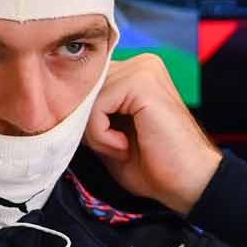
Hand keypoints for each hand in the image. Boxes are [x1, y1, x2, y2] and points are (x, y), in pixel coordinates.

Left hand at [83, 54, 221, 214]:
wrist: (189, 183)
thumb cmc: (152, 165)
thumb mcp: (109, 136)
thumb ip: (89, 116)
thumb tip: (58, 107)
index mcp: (134, 73)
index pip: (85, 86)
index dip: (83, 118)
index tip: (100, 143)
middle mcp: (141, 63)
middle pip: (83, 90)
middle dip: (88, 126)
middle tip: (115, 148)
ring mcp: (144, 69)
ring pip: (87, 98)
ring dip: (96, 134)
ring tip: (122, 148)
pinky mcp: (143, 82)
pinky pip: (97, 106)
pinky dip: (102, 135)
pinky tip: (125, 146)